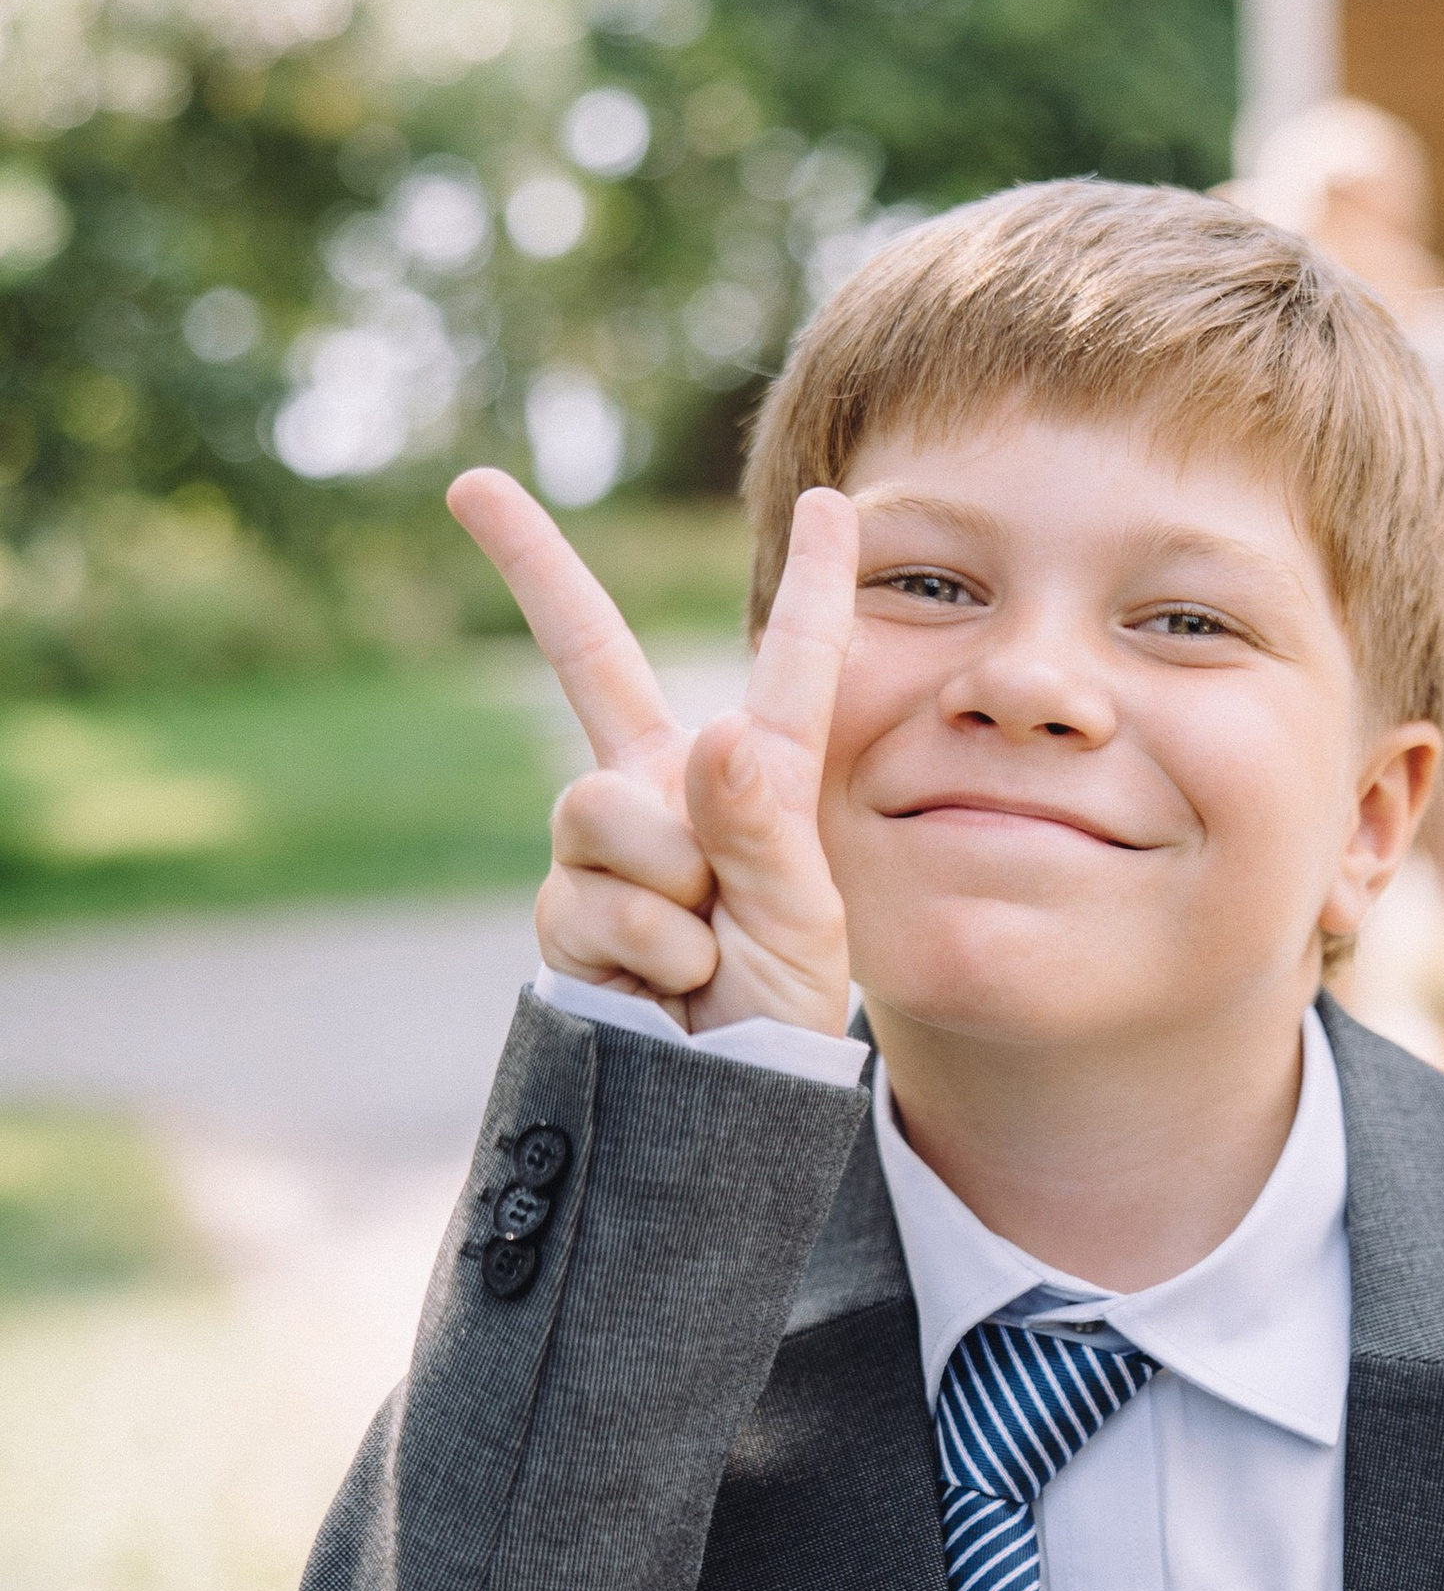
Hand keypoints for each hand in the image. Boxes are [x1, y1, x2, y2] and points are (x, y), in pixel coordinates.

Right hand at [448, 469, 859, 1039]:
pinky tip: (663, 982)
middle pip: (586, 658)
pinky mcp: (561, 903)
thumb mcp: (800, 922)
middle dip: (528, 561)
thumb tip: (714, 735)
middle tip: (472, 483)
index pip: (789, 667)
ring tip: (701, 947)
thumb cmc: (774, 1011)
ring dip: (666, 886)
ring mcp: (605, 844)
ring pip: (598, 808)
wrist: (714, 1107)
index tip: (825, 498)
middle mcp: (667, 789)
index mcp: (757, 776)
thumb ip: (764, 829)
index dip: (815, 584)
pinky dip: (642, 944)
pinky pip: (587, 894)